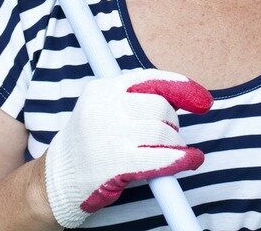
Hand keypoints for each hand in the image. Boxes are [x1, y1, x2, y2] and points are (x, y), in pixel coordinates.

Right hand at [43, 70, 212, 227]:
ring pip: (163, 132)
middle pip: (160, 105)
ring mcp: (109, 134)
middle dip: (173, 122)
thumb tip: (183, 99)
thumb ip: (136, 100)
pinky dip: (181, 159)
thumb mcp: (104, 110)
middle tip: (170, 136)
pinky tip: (190, 160)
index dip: (181, 87)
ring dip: (176, 144)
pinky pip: (161, 158)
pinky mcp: (116, 163)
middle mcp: (104, 107)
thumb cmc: (90, 143)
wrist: (57, 180)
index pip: (150, 79)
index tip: (203, 100)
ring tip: (171, 152)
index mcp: (102, 88)